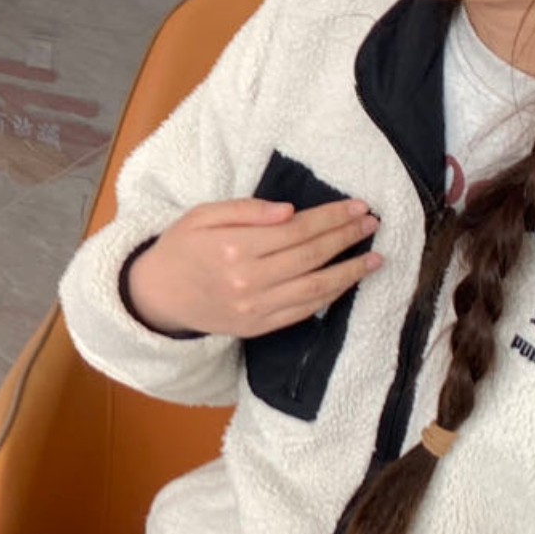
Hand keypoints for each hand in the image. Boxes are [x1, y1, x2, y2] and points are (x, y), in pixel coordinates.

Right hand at [124, 193, 378, 338]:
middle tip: (372, 223)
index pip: (296, 230)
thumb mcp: (203, 214)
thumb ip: (245, 210)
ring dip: (349, 272)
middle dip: (346, 238)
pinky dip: (328, 297)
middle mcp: (249, 280)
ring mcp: (256, 308)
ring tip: (375, 258)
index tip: (357, 206)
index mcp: (234, 247)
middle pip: (310, 256)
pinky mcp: (259, 327)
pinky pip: (302, 312)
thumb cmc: (182, 247)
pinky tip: (345, 282)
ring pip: (314, 289)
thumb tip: (290, 210)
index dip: (330, 218)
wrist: (159, 296)